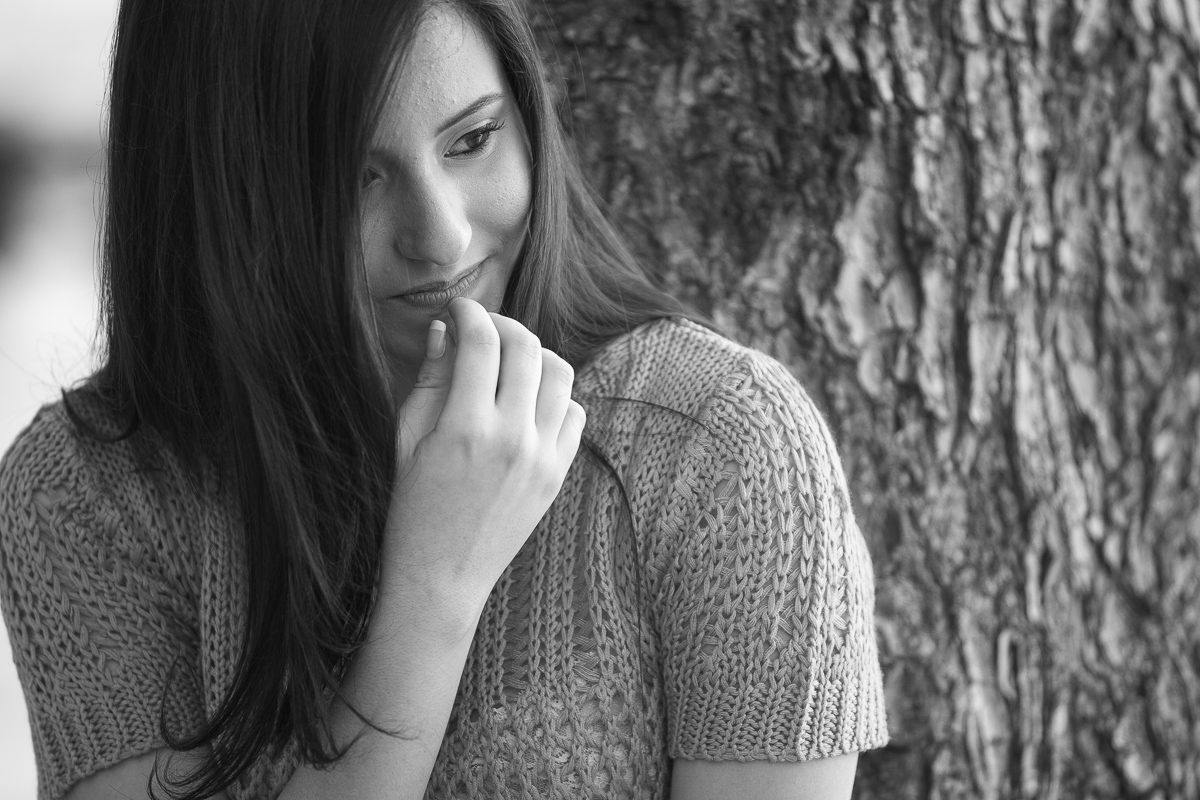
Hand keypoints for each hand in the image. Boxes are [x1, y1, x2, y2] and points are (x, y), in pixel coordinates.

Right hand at [386, 297, 585, 611]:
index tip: (459, 312)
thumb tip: (444, 330)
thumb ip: (429, 379)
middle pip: (528, 348)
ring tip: (509, 361)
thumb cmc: (412, 508)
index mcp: (467, 427)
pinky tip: (527, 401)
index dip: (470, 314)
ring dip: (535, 355)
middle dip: (504, 325)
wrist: (441, 578)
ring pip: (560, 374)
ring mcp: (543, 457)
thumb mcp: (408, 440)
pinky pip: (574, 412)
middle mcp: (513, 438)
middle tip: (484, 328)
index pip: (483, 343)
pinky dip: (555, 395)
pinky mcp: (559, 474)